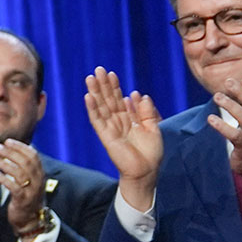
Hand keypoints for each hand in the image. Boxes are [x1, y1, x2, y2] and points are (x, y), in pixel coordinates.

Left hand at [0, 139, 46, 236]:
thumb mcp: (29, 180)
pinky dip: (4, 179)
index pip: (33, 156)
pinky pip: (14, 187)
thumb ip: (23, 166)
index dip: (20, 147)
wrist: (30, 220)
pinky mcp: (23, 200)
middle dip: (10, 152)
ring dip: (4, 164)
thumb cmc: (26, 196)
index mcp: (40, 174)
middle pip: (25, 162)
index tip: (7, 141)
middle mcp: (38, 181)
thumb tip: (10, 150)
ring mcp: (31, 191)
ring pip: (19, 173)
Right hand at [83, 68, 163, 206]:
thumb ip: (147, 112)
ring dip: (95, 92)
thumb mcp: (154, 128)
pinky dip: (92, 108)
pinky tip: (88, 96)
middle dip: (103, 84)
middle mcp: (117, 121)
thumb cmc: (151, 153)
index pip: (119, 99)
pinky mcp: (105, 135)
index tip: (112, 74)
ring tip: (90, 77)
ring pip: (100, 106)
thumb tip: (139, 95)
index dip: (115, 87)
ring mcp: (110, 128)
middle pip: (108, 99)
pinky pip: (97, 119)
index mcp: (128, 119)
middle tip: (98, 69)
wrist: (146, 171)